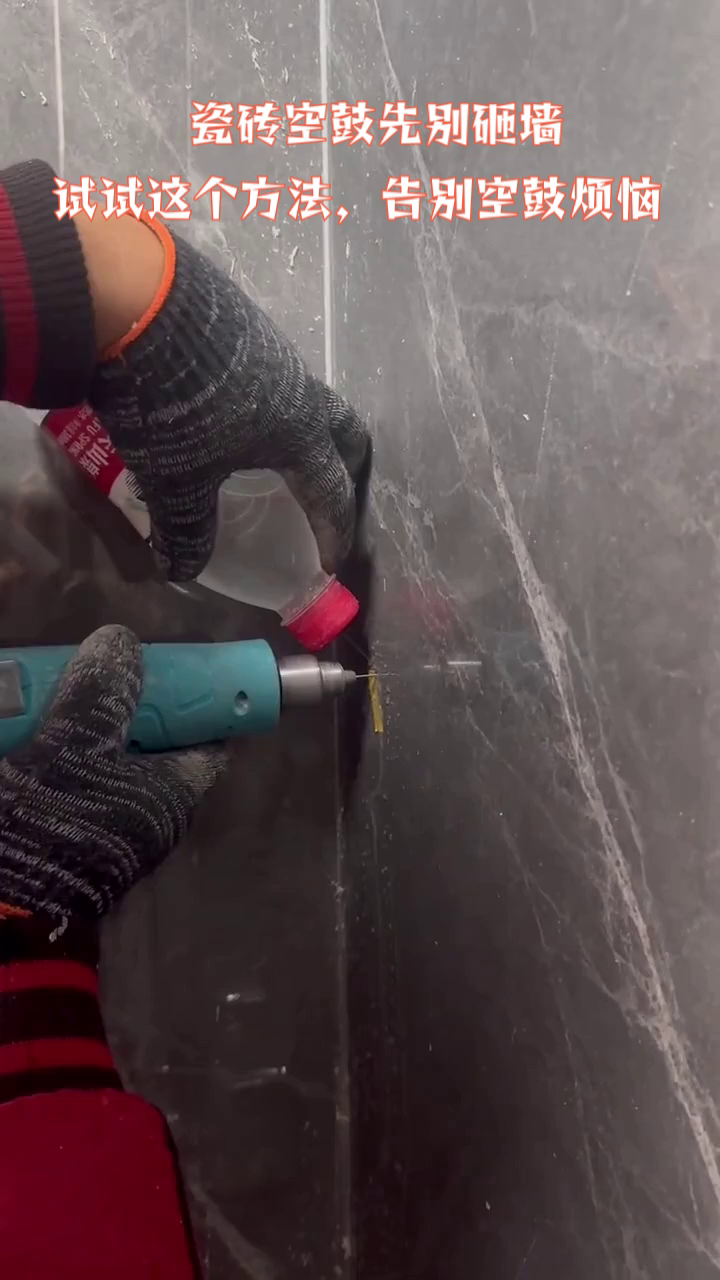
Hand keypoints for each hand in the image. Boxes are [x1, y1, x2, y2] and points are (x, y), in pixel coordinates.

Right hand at [0, 626, 226, 918]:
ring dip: (94, 734)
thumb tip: (121, 641)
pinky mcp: (76, 841)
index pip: (208, 743)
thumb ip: (100, 693)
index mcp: (171, 793)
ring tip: (65, 697)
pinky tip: (40, 737)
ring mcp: (114, 831)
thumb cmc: (53, 824)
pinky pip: (83, 788)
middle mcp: (152, 815)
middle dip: (136, 711)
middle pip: (158, 750)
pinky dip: (68, 762)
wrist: (4, 909)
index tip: (181, 672)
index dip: (202, 706)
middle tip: (108, 673)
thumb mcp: (73, 746)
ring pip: (117, 768)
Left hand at [88, 224, 369, 581]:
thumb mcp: (175, 479)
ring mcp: (272, 349)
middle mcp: (299, 389)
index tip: (333, 561)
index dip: (334, 530)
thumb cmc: (175, 406)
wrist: (138, 300)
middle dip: (347, 465)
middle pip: (345, 430)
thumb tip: (180, 570)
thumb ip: (186, 528)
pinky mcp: (240, 323)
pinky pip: (272, 372)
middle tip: (333, 491)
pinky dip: (268, 401)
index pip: (330, 490)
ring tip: (272, 452)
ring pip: (306, 397)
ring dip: (302, 429)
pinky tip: (232, 410)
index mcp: (299, 432)